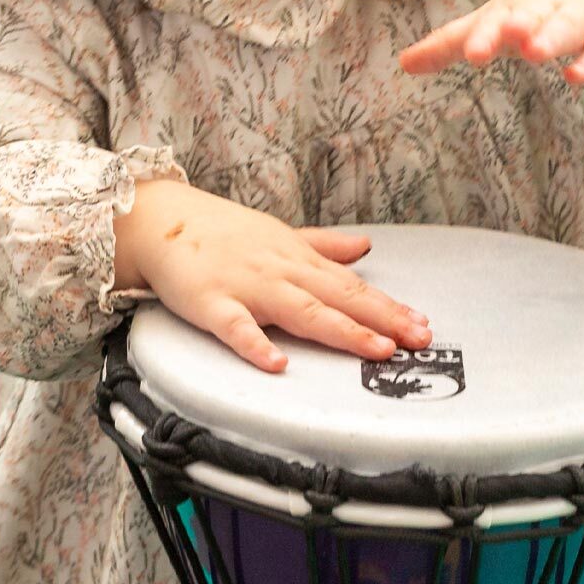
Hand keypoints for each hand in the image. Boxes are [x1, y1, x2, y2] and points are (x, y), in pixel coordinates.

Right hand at [113, 178, 428, 373]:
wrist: (162, 220)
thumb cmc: (221, 232)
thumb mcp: (279, 234)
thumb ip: (323, 246)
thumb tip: (364, 247)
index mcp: (297, 259)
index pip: (351, 285)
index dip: (388, 306)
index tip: (422, 324)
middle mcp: (280, 271)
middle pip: (338, 297)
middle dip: (381, 319)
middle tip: (418, 339)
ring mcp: (247, 286)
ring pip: (301, 310)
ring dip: (340, 329)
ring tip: (375, 348)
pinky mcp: (211, 302)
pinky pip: (236, 327)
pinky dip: (256, 344)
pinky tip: (276, 363)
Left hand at [398, 0, 583, 87]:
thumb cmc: (542, 9)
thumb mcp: (499, 22)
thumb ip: (453, 43)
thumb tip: (404, 64)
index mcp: (514, 5)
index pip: (491, 18)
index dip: (480, 35)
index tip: (469, 53)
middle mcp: (546, 6)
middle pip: (527, 15)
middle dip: (509, 28)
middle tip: (492, 45)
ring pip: (568, 23)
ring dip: (551, 35)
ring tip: (533, 51)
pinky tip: (577, 76)